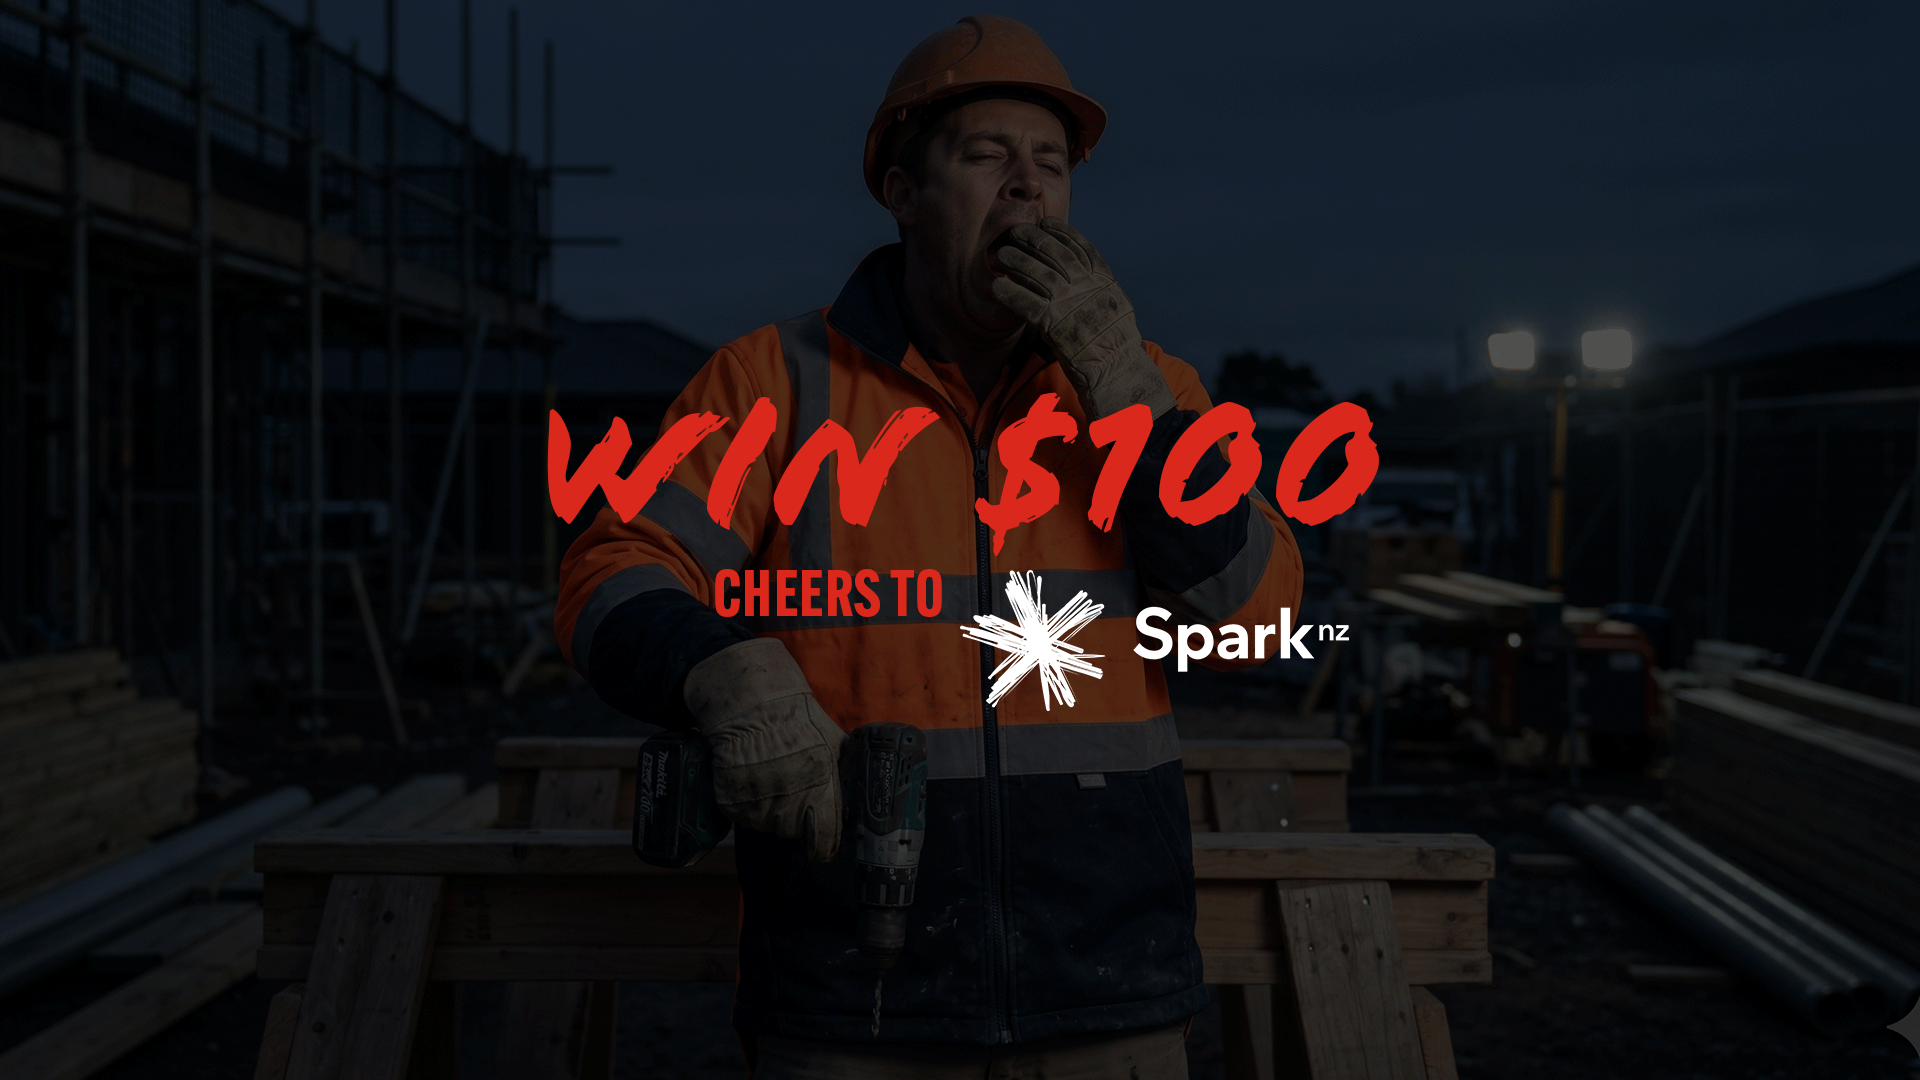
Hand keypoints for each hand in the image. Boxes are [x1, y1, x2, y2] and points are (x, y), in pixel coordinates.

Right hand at [683, 637, 845, 860]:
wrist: (753, 705)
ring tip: (771, 776)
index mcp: (819, 792)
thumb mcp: (835, 743)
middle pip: (792, 831)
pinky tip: (753, 776)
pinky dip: (747, 802)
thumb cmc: (798, 721)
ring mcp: (757, 805)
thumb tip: (861, 794)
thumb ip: (847, 772)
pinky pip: (743, 815)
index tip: (823, 843)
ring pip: (767, 824)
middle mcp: (788, 804)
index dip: (824, 844)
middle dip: (795, 816)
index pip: (823, 840)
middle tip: (792, 788)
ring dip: (770, 808)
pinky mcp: (732, 803)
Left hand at [991, 217, 1178, 420]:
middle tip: (1016, 231)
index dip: (1062, 233)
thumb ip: (1098, 289)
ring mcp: (1071, 304)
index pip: (1081, 248)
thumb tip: (1082, 277)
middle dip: (1034, 240)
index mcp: (1104, 281)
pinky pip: (1026, 303)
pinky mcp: (1055, 324)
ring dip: (1017, 262)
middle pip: (1056, 254)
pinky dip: (1010, 293)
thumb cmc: (1115, 345)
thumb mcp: (1115, 307)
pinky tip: (997, 287)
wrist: (1117, 371)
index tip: (1046, 223)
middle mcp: (1088, 287)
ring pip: (1038, 274)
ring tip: (1001, 254)